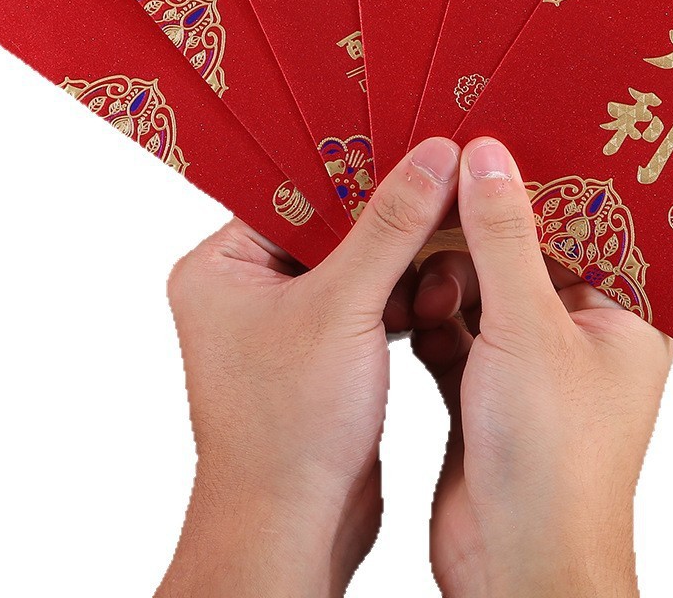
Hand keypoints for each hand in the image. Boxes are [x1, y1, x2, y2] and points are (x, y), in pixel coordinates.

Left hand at [157, 137, 460, 597]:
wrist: (291, 532)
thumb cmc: (287, 431)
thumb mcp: (344, 309)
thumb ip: (390, 227)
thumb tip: (435, 157)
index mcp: (221, 266)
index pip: (295, 190)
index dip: (357, 165)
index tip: (415, 139)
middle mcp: (246, 288)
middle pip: (332, 223)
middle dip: (389, 214)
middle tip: (445, 182)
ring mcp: (286, 324)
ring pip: (356, 264)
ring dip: (403, 259)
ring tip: (451, 240)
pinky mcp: (323, 354)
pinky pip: (369, 302)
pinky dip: (404, 296)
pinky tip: (441, 290)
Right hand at [412, 137, 672, 597]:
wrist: (516, 569)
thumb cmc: (555, 462)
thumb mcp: (528, 329)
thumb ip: (505, 237)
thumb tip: (486, 155)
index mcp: (625, 313)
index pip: (590, 221)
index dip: (545, 177)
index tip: (497, 133)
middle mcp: (582, 332)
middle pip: (526, 248)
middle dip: (478, 228)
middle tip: (436, 186)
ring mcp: (530, 361)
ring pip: (482, 286)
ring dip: (446, 278)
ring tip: (422, 279)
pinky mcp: (484, 387)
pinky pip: (452, 327)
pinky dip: (428, 316)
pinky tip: (407, 310)